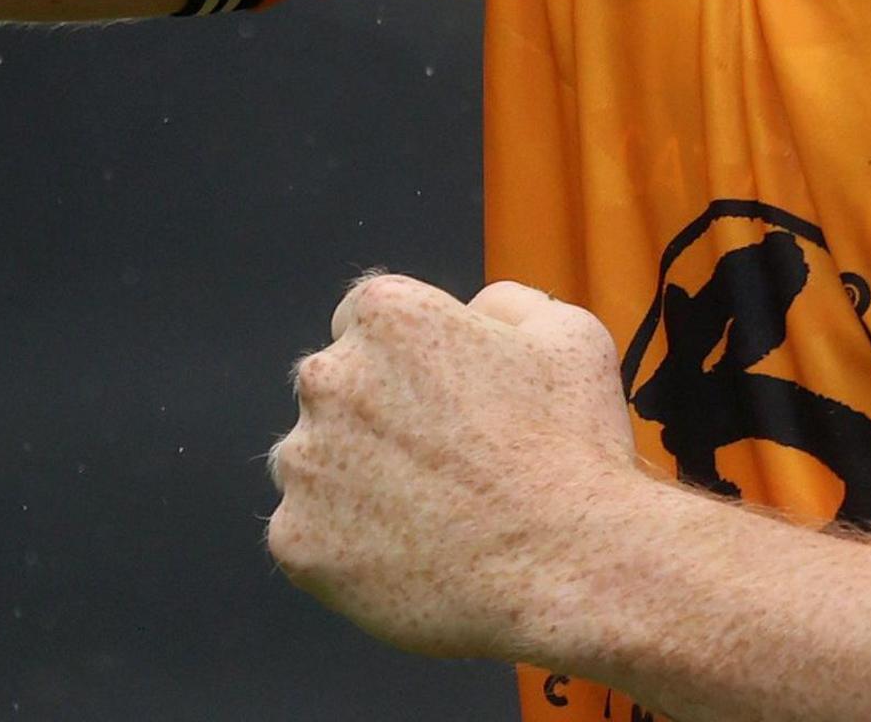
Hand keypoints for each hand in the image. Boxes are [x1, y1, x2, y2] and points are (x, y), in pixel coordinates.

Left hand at [265, 274, 642, 659]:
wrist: (569, 567)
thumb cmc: (574, 449)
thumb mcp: (568, 335)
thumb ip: (505, 304)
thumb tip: (474, 310)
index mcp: (386, 316)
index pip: (364, 321)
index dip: (405, 362)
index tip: (440, 403)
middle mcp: (328, 378)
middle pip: (334, 391)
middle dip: (374, 419)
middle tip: (442, 466)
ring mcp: (305, 464)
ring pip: (314, 464)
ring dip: (352, 482)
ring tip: (428, 518)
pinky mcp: (296, 541)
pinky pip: (309, 536)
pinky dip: (346, 549)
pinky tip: (408, 559)